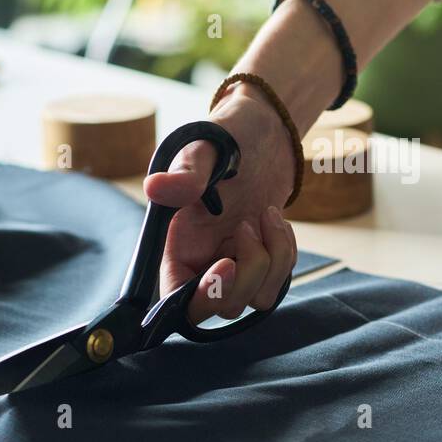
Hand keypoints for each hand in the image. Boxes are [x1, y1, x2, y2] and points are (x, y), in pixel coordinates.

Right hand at [143, 84, 297, 323]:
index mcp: (177, 244)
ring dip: (273, 259)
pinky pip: (279, 282)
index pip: (176, 299)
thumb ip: (184, 174)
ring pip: (257, 298)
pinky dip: (286, 253)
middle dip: (248, 273)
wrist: (264, 134)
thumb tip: (156, 188)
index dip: (202, 297)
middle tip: (248, 226)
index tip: (228, 264)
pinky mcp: (261, 263)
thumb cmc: (228, 138)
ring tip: (265, 215)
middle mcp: (202, 262)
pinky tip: (275, 221)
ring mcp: (233, 265)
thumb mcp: (205, 149)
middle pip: (223, 308)